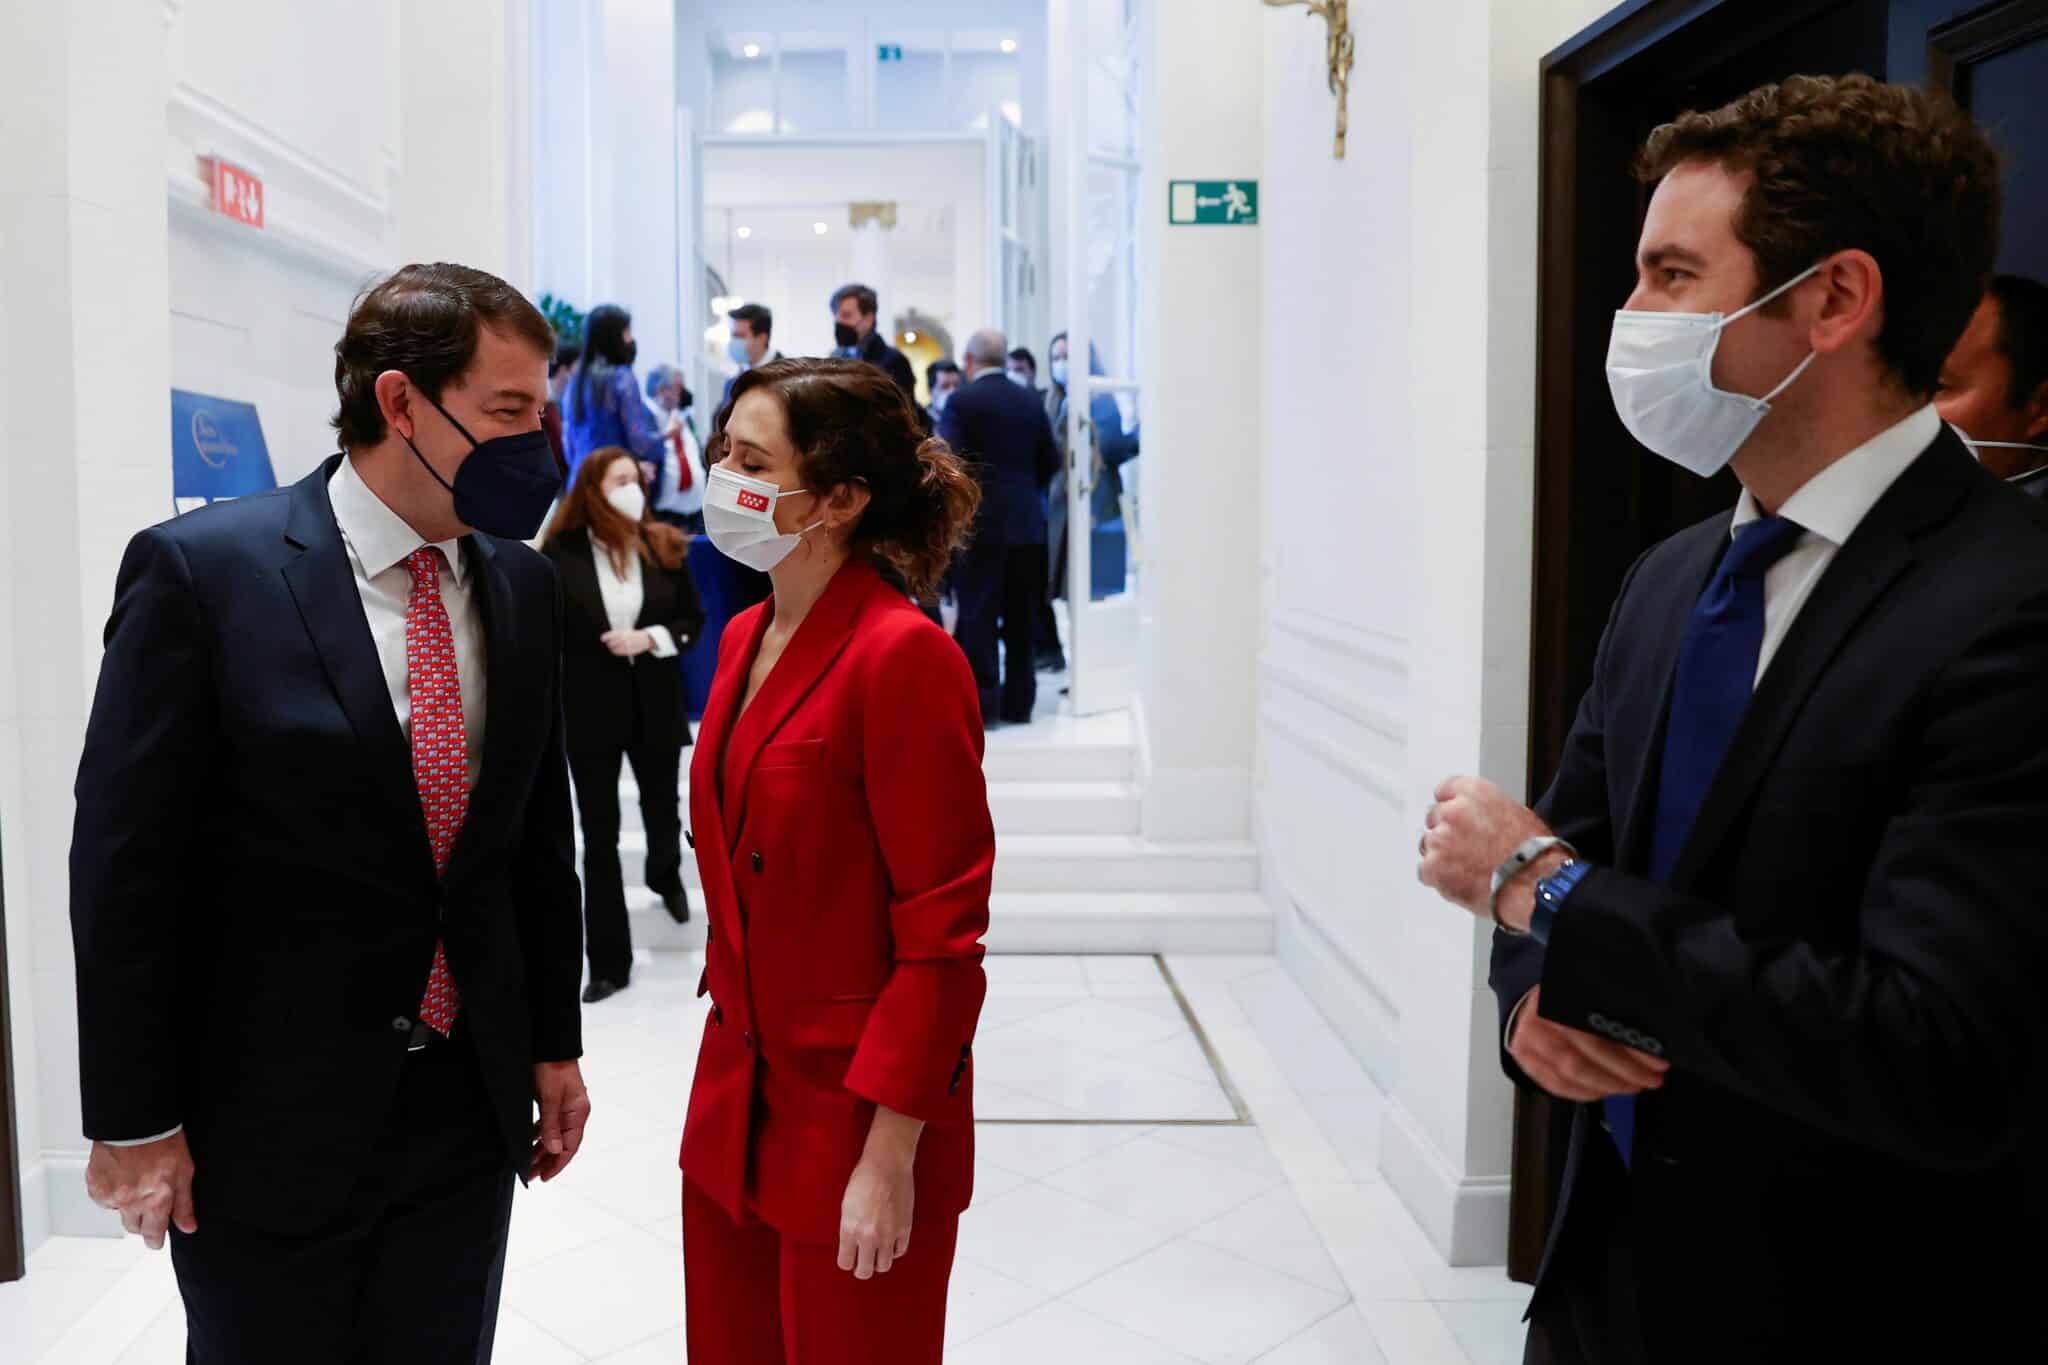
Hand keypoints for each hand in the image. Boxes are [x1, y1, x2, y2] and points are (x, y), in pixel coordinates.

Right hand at [85, 1131, 196, 1249]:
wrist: (133, 1122)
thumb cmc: (162, 1141)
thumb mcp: (184, 1172)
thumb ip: (184, 1204)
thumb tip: (188, 1227)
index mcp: (155, 1201)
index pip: (153, 1234)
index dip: (155, 1240)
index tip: (156, 1241)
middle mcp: (131, 1202)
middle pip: (134, 1227)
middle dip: (143, 1221)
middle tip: (149, 1204)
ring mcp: (111, 1195)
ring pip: (119, 1213)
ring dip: (127, 1206)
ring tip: (137, 1183)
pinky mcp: (95, 1186)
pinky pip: (104, 1199)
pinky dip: (112, 1193)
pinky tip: (122, 1176)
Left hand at [531, 1061, 590, 1181]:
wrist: (550, 1046)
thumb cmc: (552, 1068)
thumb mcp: (549, 1099)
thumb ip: (551, 1126)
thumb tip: (553, 1150)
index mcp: (578, 1113)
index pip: (569, 1146)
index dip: (557, 1164)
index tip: (544, 1177)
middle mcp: (574, 1112)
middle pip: (563, 1144)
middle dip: (547, 1161)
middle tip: (532, 1175)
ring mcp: (566, 1108)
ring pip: (555, 1135)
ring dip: (542, 1149)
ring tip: (529, 1163)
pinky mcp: (556, 1102)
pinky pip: (550, 1125)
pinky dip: (540, 1135)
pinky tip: (530, 1142)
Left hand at [601, 629, 652, 657]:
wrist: (644, 639)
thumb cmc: (634, 635)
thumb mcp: (626, 631)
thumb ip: (617, 634)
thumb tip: (607, 638)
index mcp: (622, 632)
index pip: (610, 635)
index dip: (605, 637)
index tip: (602, 639)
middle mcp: (623, 639)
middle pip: (611, 643)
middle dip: (609, 644)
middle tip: (609, 644)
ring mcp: (625, 645)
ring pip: (613, 649)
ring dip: (612, 648)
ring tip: (612, 647)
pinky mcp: (627, 651)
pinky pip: (618, 652)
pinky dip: (616, 651)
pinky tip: (616, 650)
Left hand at [838, 1106, 922, 1278]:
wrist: (887, 1164)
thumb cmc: (864, 1179)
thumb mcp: (846, 1205)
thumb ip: (848, 1229)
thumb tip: (852, 1246)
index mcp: (850, 1229)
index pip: (845, 1263)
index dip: (846, 1261)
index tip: (849, 1258)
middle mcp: (868, 1235)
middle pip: (865, 1271)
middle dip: (862, 1269)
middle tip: (862, 1263)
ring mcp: (888, 1234)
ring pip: (884, 1266)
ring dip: (879, 1261)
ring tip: (877, 1254)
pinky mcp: (904, 1228)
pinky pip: (900, 1251)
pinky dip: (894, 1250)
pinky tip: (890, 1243)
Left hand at [1417, 775, 1551, 925]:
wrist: (1535, 885)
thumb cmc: (1535, 855)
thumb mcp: (1516, 814)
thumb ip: (1486, 811)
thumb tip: (1476, 819)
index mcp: (1475, 793)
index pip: (1445, 789)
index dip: (1450, 806)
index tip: (1453, 816)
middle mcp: (1453, 811)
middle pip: (1434, 818)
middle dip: (1446, 833)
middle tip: (1466, 850)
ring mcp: (1440, 839)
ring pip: (1427, 845)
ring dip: (1441, 856)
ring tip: (1468, 870)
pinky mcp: (1432, 867)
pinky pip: (1425, 872)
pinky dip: (1438, 879)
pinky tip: (1461, 882)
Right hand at [1509, 987, 1668, 1101]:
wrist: (1532, 1000)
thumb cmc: (1570, 997)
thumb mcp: (1594, 992)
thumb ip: (1616, 1010)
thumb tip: (1650, 1040)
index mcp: (1561, 994)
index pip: (1600, 1028)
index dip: (1631, 1048)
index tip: (1657, 1061)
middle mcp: (1540, 1017)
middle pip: (1586, 1052)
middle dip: (1625, 1072)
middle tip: (1651, 1079)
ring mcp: (1528, 1040)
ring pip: (1571, 1072)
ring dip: (1607, 1085)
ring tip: (1632, 1085)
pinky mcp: (1525, 1059)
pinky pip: (1555, 1084)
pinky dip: (1582, 1093)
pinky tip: (1604, 1091)